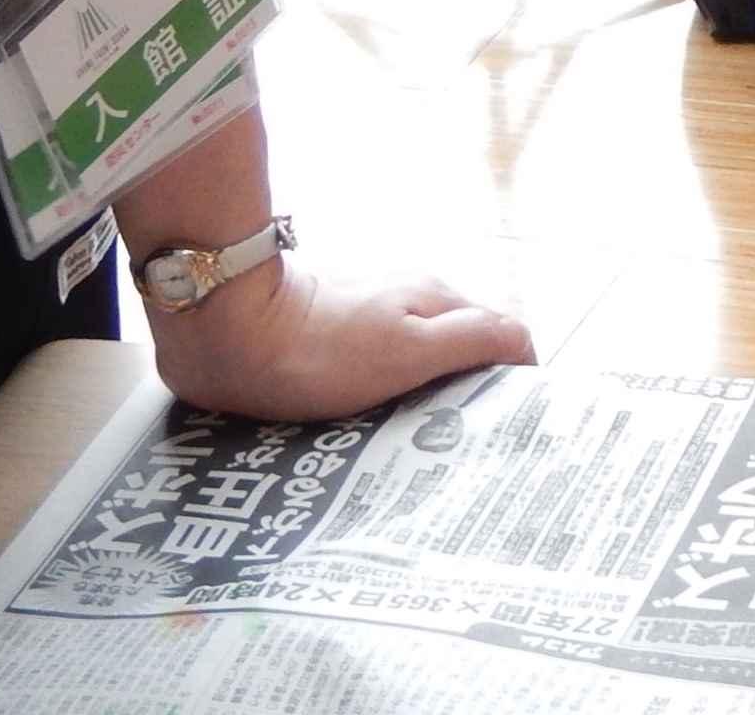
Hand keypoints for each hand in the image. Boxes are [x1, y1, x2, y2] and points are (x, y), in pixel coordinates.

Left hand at [148, 259, 535, 423]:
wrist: (225, 330)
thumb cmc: (321, 350)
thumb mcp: (409, 349)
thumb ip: (472, 341)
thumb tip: (529, 347)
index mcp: (434, 298)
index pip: (500, 335)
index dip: (511, 380)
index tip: (508, 434)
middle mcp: (406, 299)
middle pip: (458, 349)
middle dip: (469, 394)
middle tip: (463, 455)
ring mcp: (365, 313)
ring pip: (416, 359)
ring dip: (425, 399)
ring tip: (419, 455)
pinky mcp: (327, 332)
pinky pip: (376, 367)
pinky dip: (386, 397)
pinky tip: (370, 433)